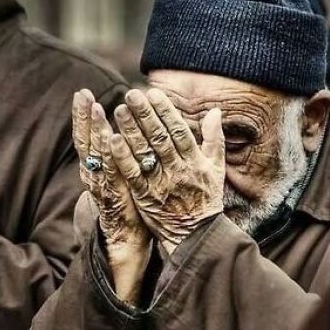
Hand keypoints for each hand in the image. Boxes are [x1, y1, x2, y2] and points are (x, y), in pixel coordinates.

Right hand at [72, 90, 150, 303]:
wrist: (128, 242)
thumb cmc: (129, 205)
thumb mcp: (124, 176)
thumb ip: (122, 153)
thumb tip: (121, 131)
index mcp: (99, 167)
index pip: (89, 137)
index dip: (85, 116)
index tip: (83, 93)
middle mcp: (96, 174)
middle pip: (86, 141)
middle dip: (83, 117)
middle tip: (81, 93)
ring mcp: (102, 186)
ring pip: (94, 154)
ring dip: (93, 130)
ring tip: (93, 107)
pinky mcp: (112, 197)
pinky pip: (109, 172)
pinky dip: (107, 154)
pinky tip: (108, 137)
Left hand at [110, 89, 224, 254]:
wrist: (196, 236)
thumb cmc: (206, 199)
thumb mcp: (217, 168)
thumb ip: (215, 138)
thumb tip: (215, 111)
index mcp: (196, 161)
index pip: (179, 131)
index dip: (166, 111)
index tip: (153, 93)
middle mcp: (178, 170)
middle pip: (159, 138)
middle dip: (145, 114)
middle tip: (131, 95)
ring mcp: (161, 184)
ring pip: (144, 153)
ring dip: (131, 130)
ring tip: (118, 110)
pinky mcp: (145, 197)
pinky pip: (132, 174)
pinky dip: (122, 157)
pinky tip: (112, 140)